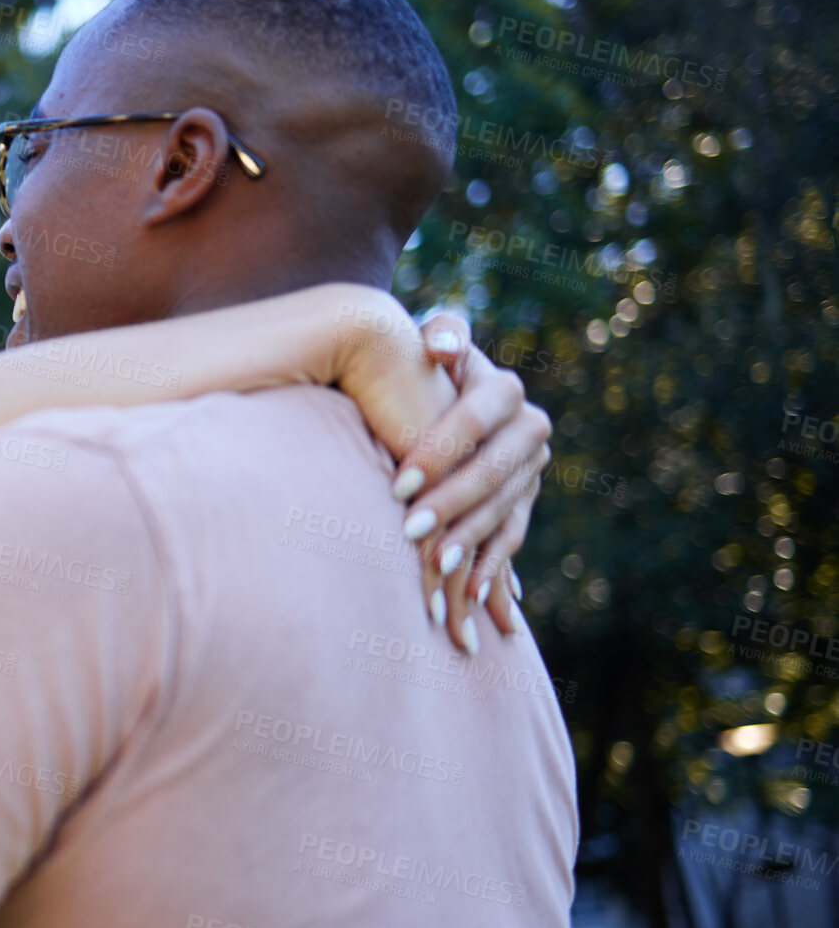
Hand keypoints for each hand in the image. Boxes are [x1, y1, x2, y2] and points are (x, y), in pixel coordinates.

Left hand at [397, 315, 549, 651]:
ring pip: (503, 508)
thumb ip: (441, 332)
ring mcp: (531, 468)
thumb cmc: (419, 362)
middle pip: (493, 471)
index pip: (476, 421)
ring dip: (470, 539)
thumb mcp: (432, 340)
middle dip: (451, 502)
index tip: (397, 482)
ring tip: (435, 565)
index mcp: (504, 388)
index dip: (438, 452)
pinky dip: (489, 567)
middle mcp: (529, 427)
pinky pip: (511, 537)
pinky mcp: (524, 500)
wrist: (439, 393)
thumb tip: (441, 347)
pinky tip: (466, 594)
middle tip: (409, 528)